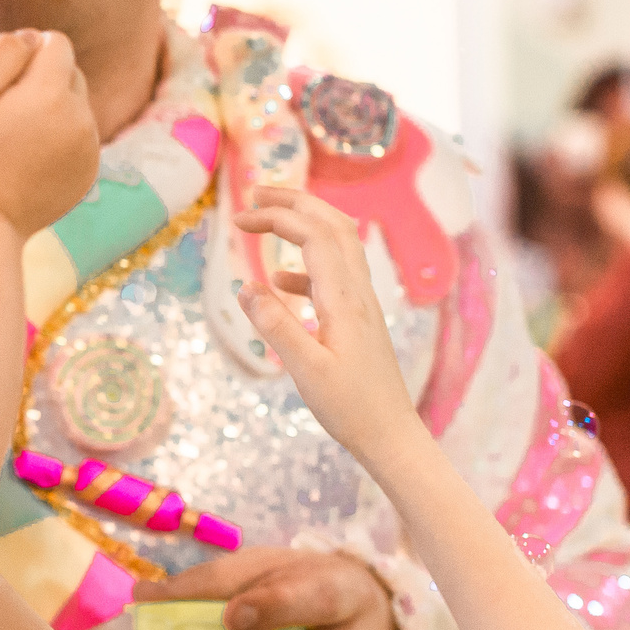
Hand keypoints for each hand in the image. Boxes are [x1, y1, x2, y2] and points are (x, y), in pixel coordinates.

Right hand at [0, 30, 98, 237]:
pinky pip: (78, 136)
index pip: (57, 43)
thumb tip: (31, 37)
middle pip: (71, 72)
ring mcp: (89, 148)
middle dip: (42, 80)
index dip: (27, 52)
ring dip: (50, 109)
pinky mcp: (89, 171)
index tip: (1, 81)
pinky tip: (27, 160)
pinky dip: (58, 138)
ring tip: (14, 139)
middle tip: (4, 113)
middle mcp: (82, 118)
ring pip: (75, 104)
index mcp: (53, 94)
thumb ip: (1, 53)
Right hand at [233, 186, 421, 464]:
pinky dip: (305, 263)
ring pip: (338, 243)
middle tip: (254, 195)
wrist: (391, 434)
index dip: (276, 217)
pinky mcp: (358, 318)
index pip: (312, 235)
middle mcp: (358, 291)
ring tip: (265, 222)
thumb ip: (275, 325)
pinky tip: (280, 283)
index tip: (238, 219)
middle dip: (294, 202)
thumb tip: (245, 286)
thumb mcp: (306, 370)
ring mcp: (361, 303)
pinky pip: (334, 273)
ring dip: (303, 223)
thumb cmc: (350, 407)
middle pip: (332, 224)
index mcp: (344, 298)